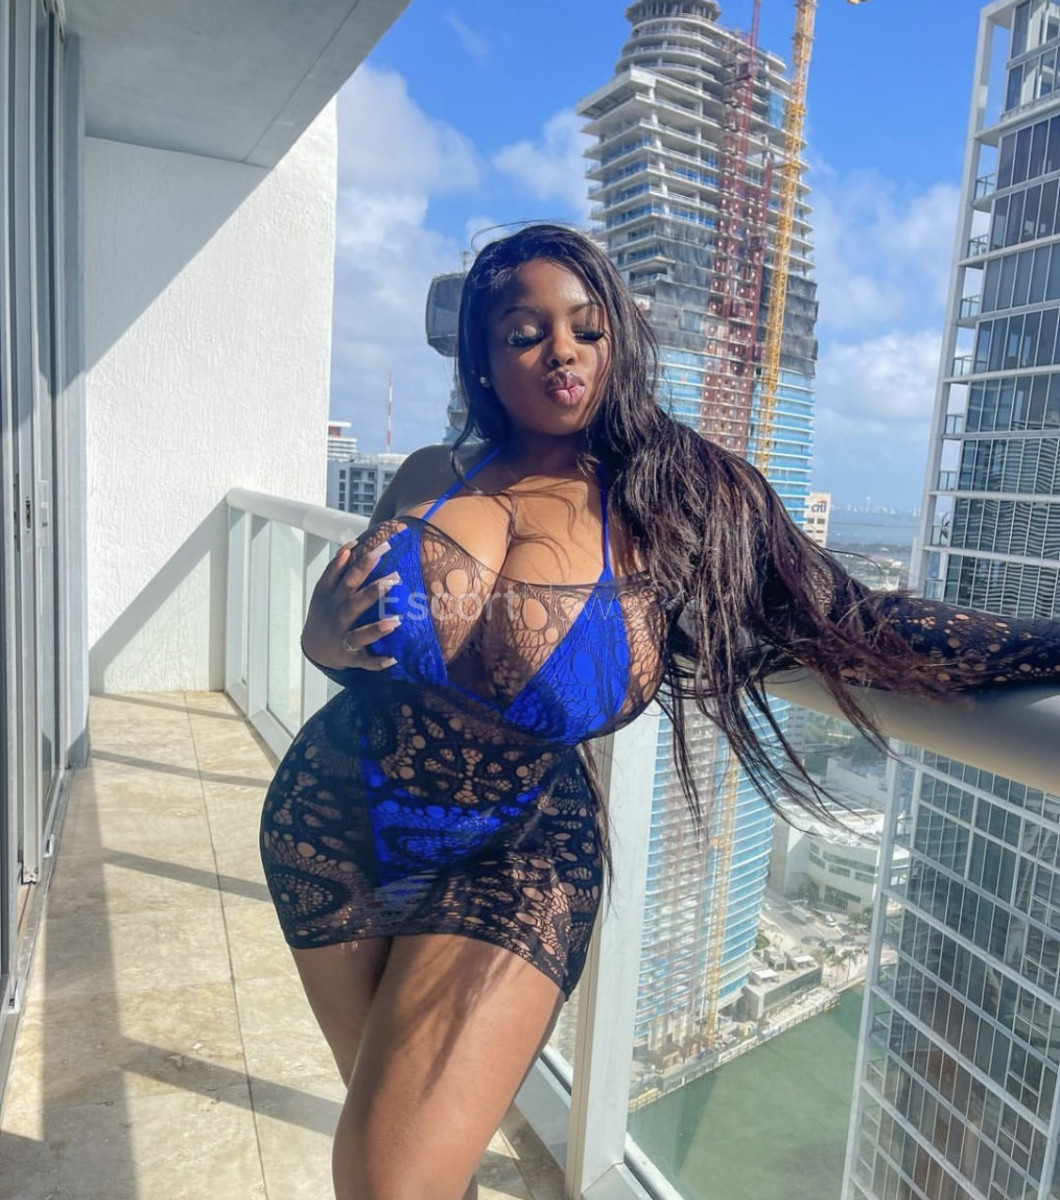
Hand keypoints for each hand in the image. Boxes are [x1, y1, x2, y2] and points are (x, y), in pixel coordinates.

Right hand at [301, 529, 403, 671]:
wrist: (313, 647)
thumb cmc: (325, 613)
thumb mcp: (324, 590)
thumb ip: (336, 568)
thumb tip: (351, 545)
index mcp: (332, 598)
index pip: (346, 577)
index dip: (362, 562)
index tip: (382, 548)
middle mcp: (338, 617)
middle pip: (354, 603)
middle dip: (373, 591)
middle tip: (395, 577)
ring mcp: (344, 639)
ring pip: (359, 635)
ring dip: (376, 629)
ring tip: (396, 622)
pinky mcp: (351, 657)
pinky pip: (365, 661)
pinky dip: (377, 662)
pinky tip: (393, 659)